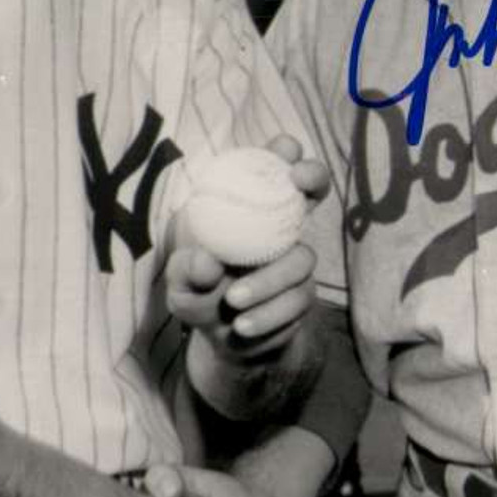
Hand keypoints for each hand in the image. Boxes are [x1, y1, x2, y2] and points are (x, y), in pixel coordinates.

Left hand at [165, 135, 328, 365]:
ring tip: (232, 302)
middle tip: (299, 185)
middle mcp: (280, 228)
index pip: (273, 169)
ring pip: (301, 259)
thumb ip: (188, 271)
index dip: (284, 154)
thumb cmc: (199, 293)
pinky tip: (243, 326)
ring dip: (267, 281)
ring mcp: (296, 262)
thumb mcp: (181, 283)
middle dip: (314, 178)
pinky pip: (296, 301)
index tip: (284, 155)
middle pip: (313, 190)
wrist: (224, 342)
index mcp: (250, 210)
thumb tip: (208, 263)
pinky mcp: (304, 296)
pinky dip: (268, 314)